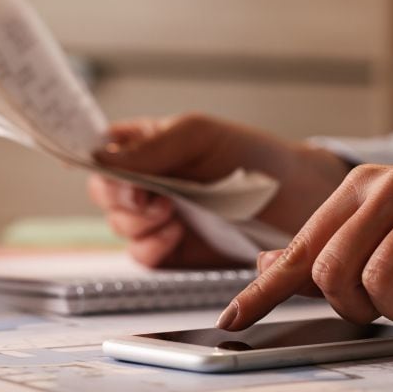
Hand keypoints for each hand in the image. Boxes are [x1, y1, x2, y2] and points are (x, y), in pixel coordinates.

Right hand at [88, 113, 349, 267]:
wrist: (298, 200)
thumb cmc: (254, 156)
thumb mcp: (199, 136)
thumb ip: (150, 147)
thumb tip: (100, 157)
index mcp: (147, 144)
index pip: (100, 150)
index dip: (93, 160)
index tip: (102, 168)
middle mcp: (148, 181)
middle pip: (103, 192)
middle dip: (120, 197)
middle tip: (147, 197)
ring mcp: (159, 217)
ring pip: (119, 226)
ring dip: (138, 223)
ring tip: (171, 213)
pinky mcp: (172, 251)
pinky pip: (142, 255)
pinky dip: (152, 246)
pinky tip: (176, 233)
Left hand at [216, 165, 392, 329]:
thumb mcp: (392, 234)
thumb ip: (332, 250)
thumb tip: (266, 267)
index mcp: (360, 187)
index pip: (301, 249)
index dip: (264, 292)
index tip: (233, 322)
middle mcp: (389, 183)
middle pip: (334, 273)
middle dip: (359, 305)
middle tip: (392, 301)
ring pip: (382, 281)